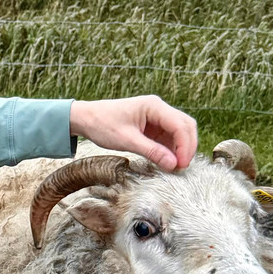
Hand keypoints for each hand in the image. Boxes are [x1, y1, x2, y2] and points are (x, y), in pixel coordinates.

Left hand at [69, 96, 197, 170]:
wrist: (86, 118)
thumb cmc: (102, 124)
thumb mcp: (127, 140)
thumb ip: (151, 151)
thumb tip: (173, 164)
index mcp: (154, 106)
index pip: (180, 125)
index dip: (185, 146)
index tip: (181, 164)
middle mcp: (158, 109)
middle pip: (185, 126)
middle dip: (187, 147)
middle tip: (182, 167)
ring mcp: (156, 117)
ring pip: (179, 132)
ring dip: (180, 149)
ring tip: (174, 167)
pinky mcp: (152, 126)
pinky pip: (168, 137)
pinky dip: (170, 149)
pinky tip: (166, 161)